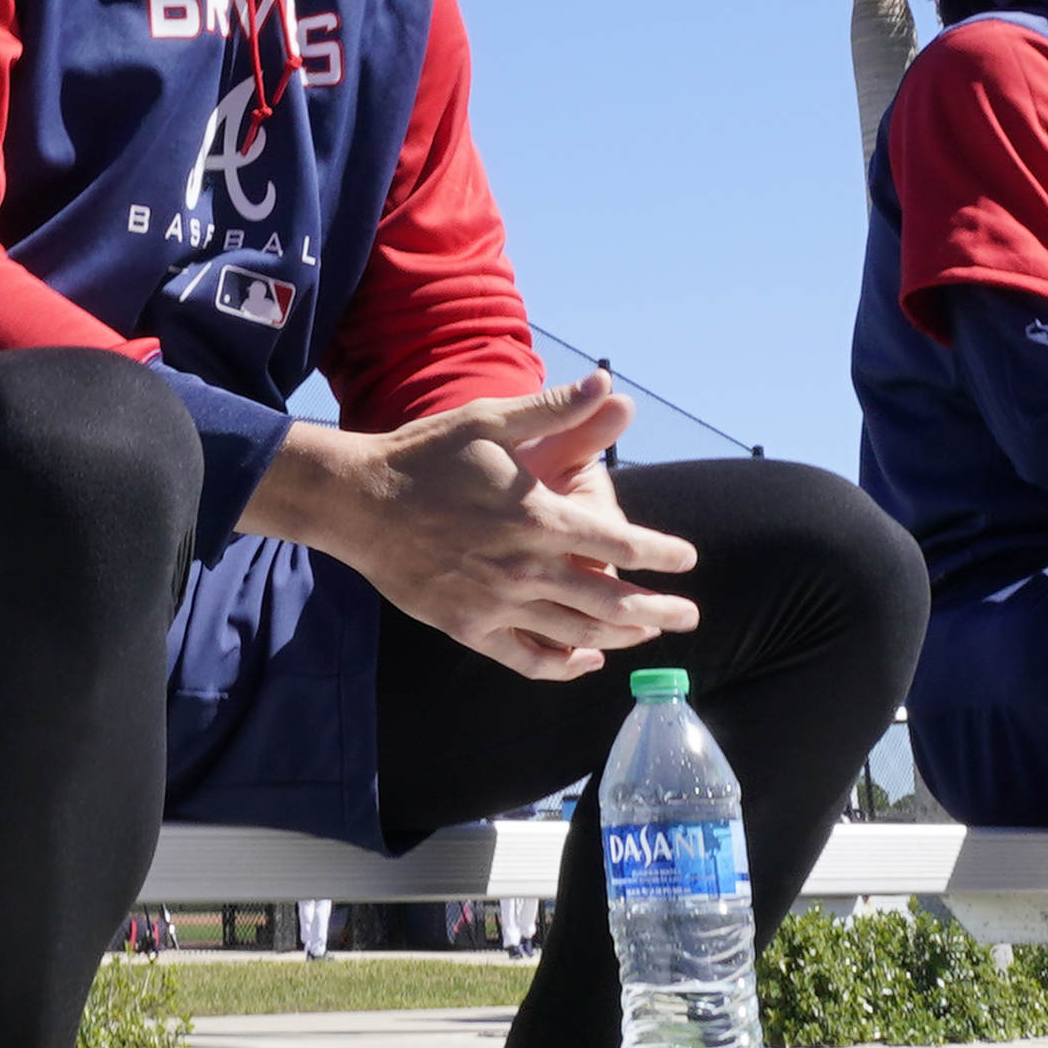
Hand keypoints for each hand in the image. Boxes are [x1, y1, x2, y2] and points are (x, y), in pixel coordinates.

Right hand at [239, 378, 700, 679]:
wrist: (358, 501)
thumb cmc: (426, 454)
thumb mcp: (491, 421)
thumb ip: (554, 410)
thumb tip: (607, 382)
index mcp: (538, 516)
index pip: (621, 545)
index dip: (662, 555)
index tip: (687, 559)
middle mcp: (526, 567)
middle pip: (612, 601)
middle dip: (659, 610)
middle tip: (689, 616)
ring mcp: (497, 603)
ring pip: (577, 633)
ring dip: (622, 637)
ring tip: (650, 634)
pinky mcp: (469, 627)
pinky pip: (528, 658)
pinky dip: (564, 665)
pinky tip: (587, 660)